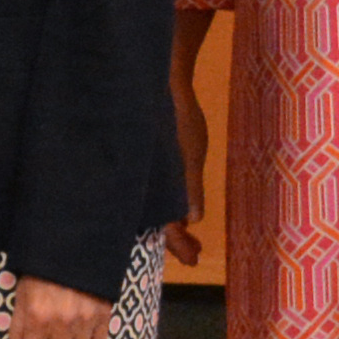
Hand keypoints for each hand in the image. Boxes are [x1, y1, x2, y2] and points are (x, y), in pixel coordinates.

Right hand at [166, 71, 211, 268]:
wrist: (161, 78)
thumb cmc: (177, 113)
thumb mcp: (191, 151)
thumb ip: (189, 187)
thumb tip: (191, 220)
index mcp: (152, 184)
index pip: (164, 227)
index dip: (178, 246)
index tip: (194, 260)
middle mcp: (144, 183)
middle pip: (156, 222)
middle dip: (175, 240)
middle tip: (194, 254)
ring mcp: (147, 173)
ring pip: (155, 208)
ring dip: (172, 223)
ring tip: (190, 237)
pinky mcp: (150, 162)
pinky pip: (155, 191)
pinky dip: (168, 203)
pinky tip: (178, 208)